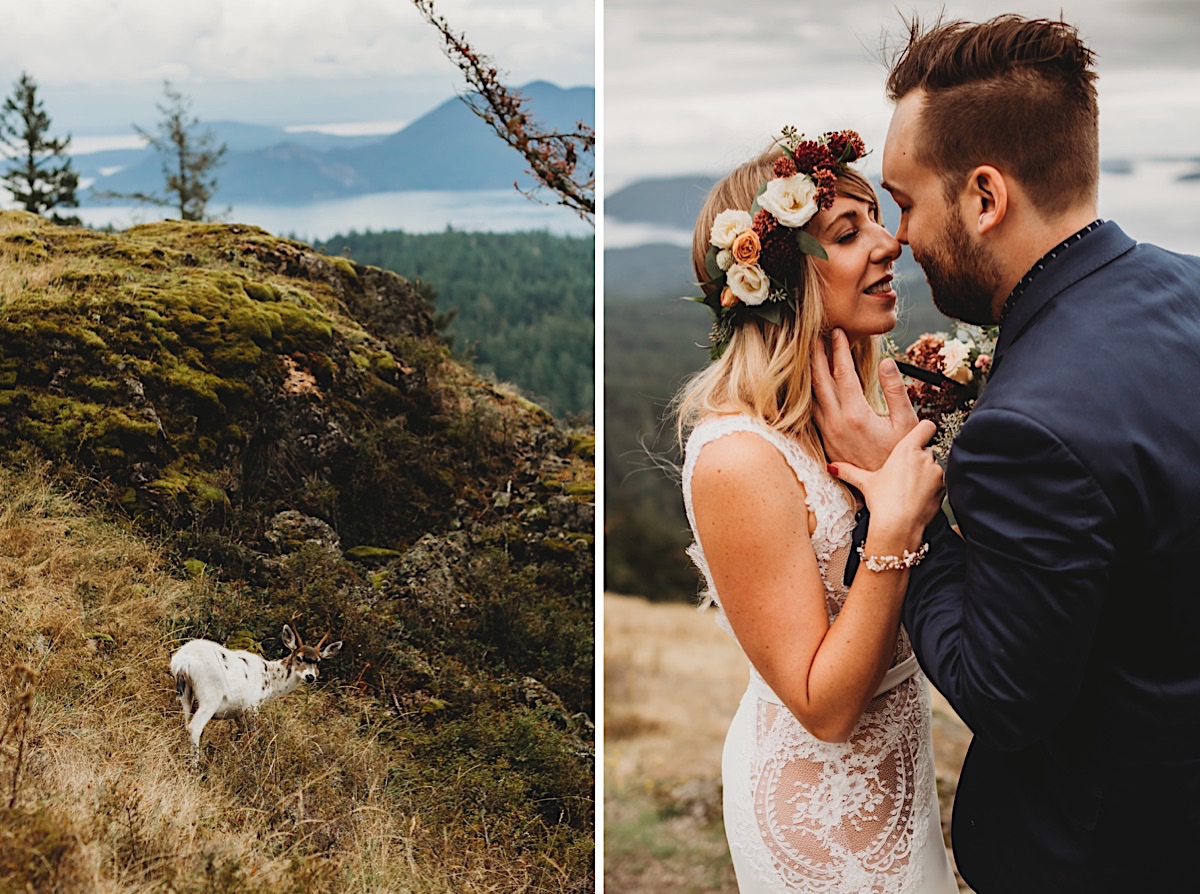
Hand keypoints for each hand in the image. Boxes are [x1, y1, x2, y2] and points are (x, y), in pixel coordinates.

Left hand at [812, 328, 919, 470]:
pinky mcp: (826, 442)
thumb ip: (896, 390)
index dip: (839, 349)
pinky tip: (813, 386)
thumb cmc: (900, 456)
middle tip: (815, 335)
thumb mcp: (906, 422)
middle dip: (817, 355)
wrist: (888, 493)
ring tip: (811, 355)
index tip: (837, 331)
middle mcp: (836, 423)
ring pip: (813, 397)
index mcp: (856, 414)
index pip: (842, 373)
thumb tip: (887, 362)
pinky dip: (812, 393)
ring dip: (811, 374)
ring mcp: (828, 433)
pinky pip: (814, 412)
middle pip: (820, 381)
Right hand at [829, 419, 944, 540]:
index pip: (926, 426)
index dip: (923, 429)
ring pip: (934, 467)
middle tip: (903, 473)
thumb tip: (831, 467)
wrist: (899, 527)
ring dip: (926, 473)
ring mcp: (937, 473)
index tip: (916, 436)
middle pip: (926, 449)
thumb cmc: (883, 502)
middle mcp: (925, 457)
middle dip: (918, 458)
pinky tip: (918, 498)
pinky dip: (932, 487)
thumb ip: (849, 471)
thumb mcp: (865, 483)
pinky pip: (940, 482)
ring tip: (909, 488)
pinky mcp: (943, 489)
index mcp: (906, 449)